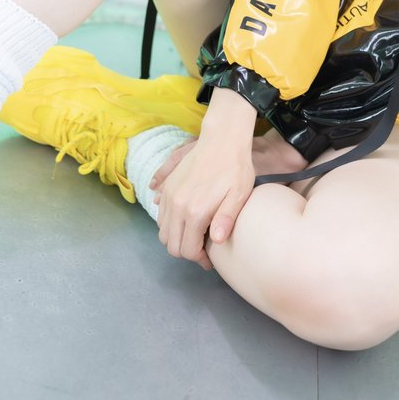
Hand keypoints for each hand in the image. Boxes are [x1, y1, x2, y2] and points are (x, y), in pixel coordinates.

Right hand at [154, 134, 254, 270]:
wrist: (222, 140)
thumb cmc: (235, 168)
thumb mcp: (238, 195)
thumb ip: (226, 219)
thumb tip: (215, 241)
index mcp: (195, 212)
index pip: (188, 250)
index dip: (199, 259)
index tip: (210, 258)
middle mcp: (177, 206)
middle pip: (172, 245)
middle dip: (186, 251)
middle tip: (203, 248)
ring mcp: (169, 196)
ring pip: (163, 232)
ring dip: (176, 238)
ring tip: (195, 234)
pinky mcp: (167, 186)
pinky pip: (160, 215)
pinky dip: (169, 224)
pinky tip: (186, 220)